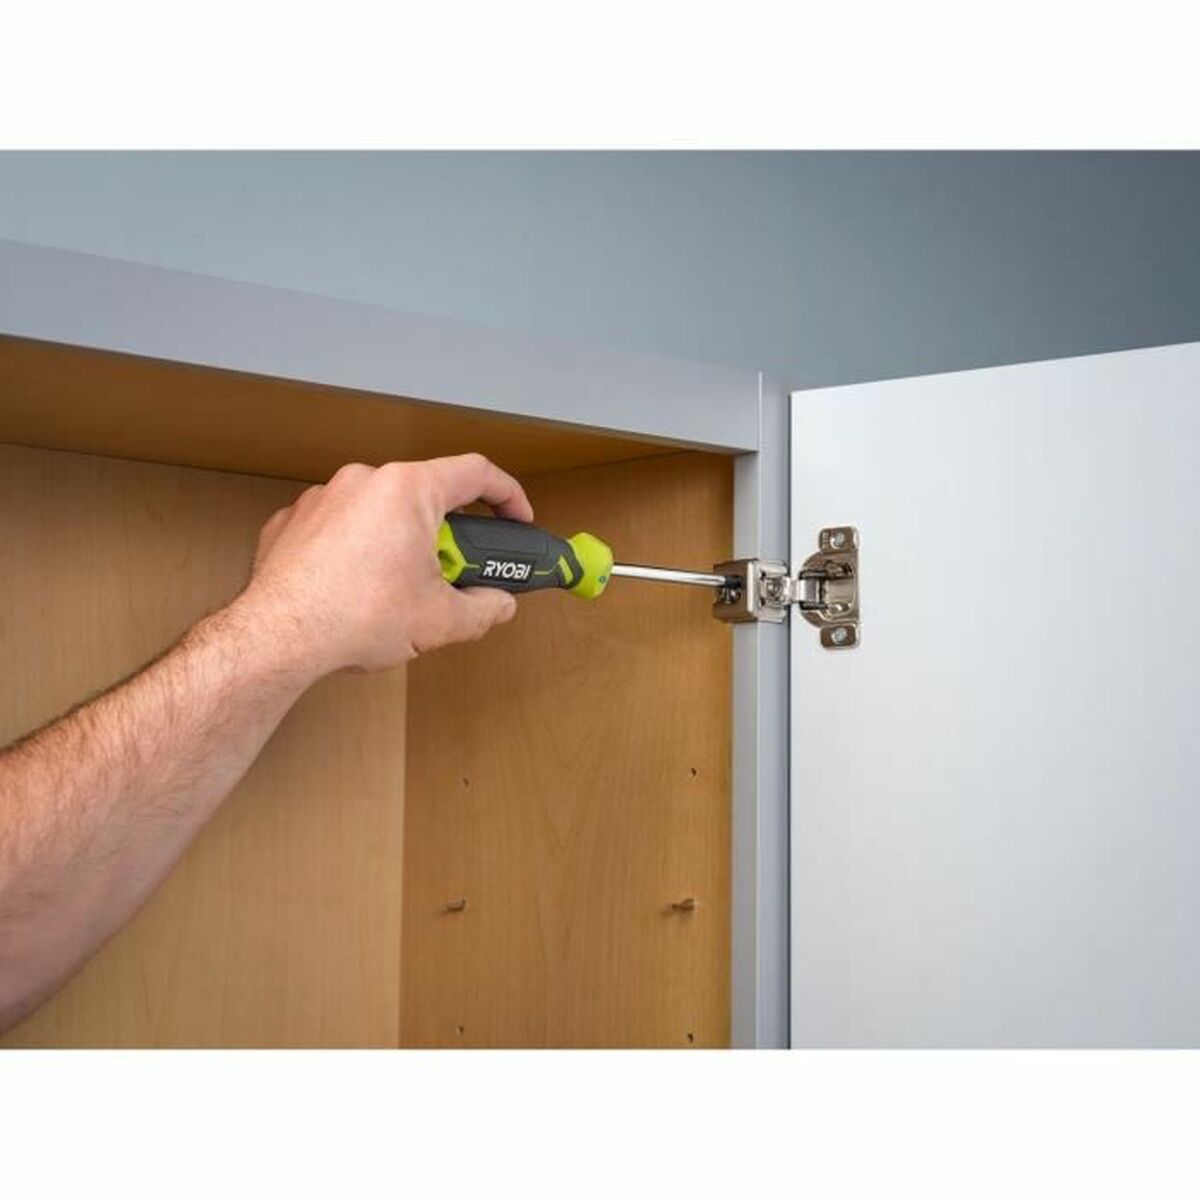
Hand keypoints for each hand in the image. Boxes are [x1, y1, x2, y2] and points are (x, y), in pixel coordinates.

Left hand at [236, 454, 533, 675]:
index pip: (475, 473)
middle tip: (453, 575)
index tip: (516, 518)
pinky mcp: (291, 522)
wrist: (279, 637)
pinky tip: (356, 590)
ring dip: (399, 543)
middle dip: (445, 536)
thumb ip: (484, 608)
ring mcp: (322, 498)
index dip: (507, 495)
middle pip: (424, 496)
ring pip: (378, 512)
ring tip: (398, 590)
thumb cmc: (355, 616)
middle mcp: (363, 481)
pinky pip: (339, 528)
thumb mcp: (441, 620)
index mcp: (408, 490)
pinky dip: (356, 552)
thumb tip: (499, 604)